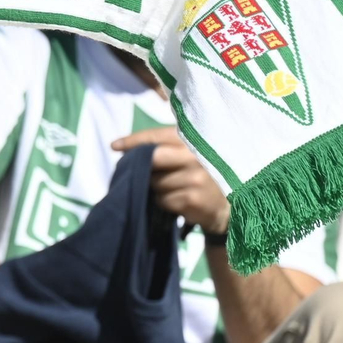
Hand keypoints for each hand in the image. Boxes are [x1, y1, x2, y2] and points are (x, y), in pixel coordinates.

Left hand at [111, 126, 230, 234]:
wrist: (228, 207)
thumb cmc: (201, 175)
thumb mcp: (188, 155)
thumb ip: (164, 148)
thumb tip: (124, 149)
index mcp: (194, 141)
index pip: (157, 136)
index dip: (133, 140)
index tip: (115, 146)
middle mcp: (196, 156)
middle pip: (152, 158)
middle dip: (143, 166)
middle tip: (141, 171)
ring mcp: (195, 178)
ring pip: (155, 182)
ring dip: (156, 187)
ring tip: (173, 188)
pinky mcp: (192, 198)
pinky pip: (161, 199)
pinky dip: (163, 201)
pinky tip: (178, 200)